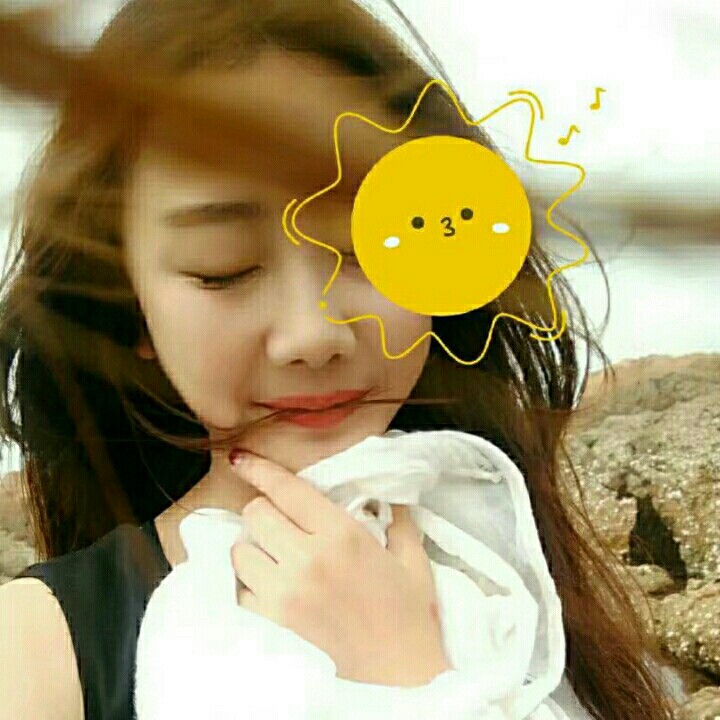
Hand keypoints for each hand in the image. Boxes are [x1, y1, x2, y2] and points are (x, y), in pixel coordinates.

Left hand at [228, 451, 450, 686]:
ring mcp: (286, 593)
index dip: (259, 469)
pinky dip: (249, 582)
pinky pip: (240, 589)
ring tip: (277, 554)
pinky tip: (272, 583)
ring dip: (254, 546)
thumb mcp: (411, 555)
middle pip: (255, 513)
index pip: (287, 490)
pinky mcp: (274, 622)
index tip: (241, 458)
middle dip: (265, 510)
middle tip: (283, 521)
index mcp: (342, 535)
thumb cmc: (410, 612)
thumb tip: (382, 490)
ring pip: (241, 550)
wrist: (401, 674)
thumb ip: (394, 515)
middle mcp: (308, 559)